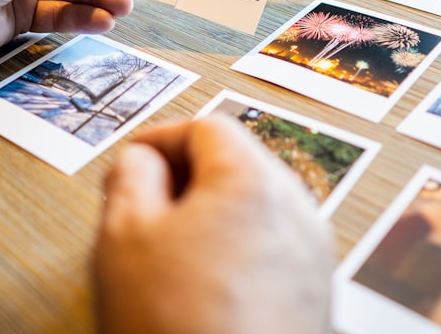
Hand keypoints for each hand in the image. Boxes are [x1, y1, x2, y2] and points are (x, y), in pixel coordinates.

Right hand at [95, 115, 334, 333]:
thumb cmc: (180, 329)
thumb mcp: (124, 238)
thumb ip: (129, 178)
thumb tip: (141, 160)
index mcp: (254, 182)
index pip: (208, 127)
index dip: (160, 138)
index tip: (133, 161)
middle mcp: (297, 211)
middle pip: (239, 164)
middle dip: (187, 177)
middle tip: (144, 206)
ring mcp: (313, 256)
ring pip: (257, 209)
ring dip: (212, 216)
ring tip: (170, 256)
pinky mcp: (316, 296)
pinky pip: (272, 251)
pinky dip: (237, 252)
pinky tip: (204, 290)